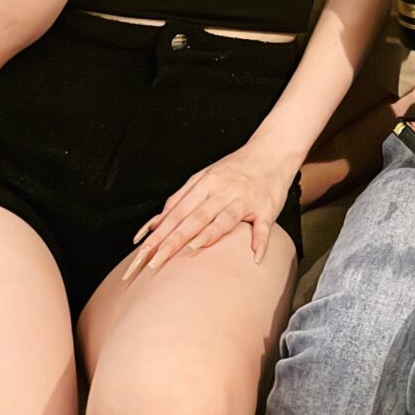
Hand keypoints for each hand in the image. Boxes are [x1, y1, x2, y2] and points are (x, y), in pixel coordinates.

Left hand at [123, 143, 292, 278]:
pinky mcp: (266, 208)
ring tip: (193, 249)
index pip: (177, 213)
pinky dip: (260, 240)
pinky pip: (263, 225)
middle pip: (195, 218)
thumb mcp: (204, 178)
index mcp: (205, 184)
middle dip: (173, 241)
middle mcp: (222, 191)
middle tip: (155, 262)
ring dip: (210, 233)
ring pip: (225, 218)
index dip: (158, 234)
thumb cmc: (234, 168)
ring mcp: (244, 199)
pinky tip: (255, 255)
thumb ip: (179, 200)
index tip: (141, 254)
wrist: (272, 151)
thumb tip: (152, 225)